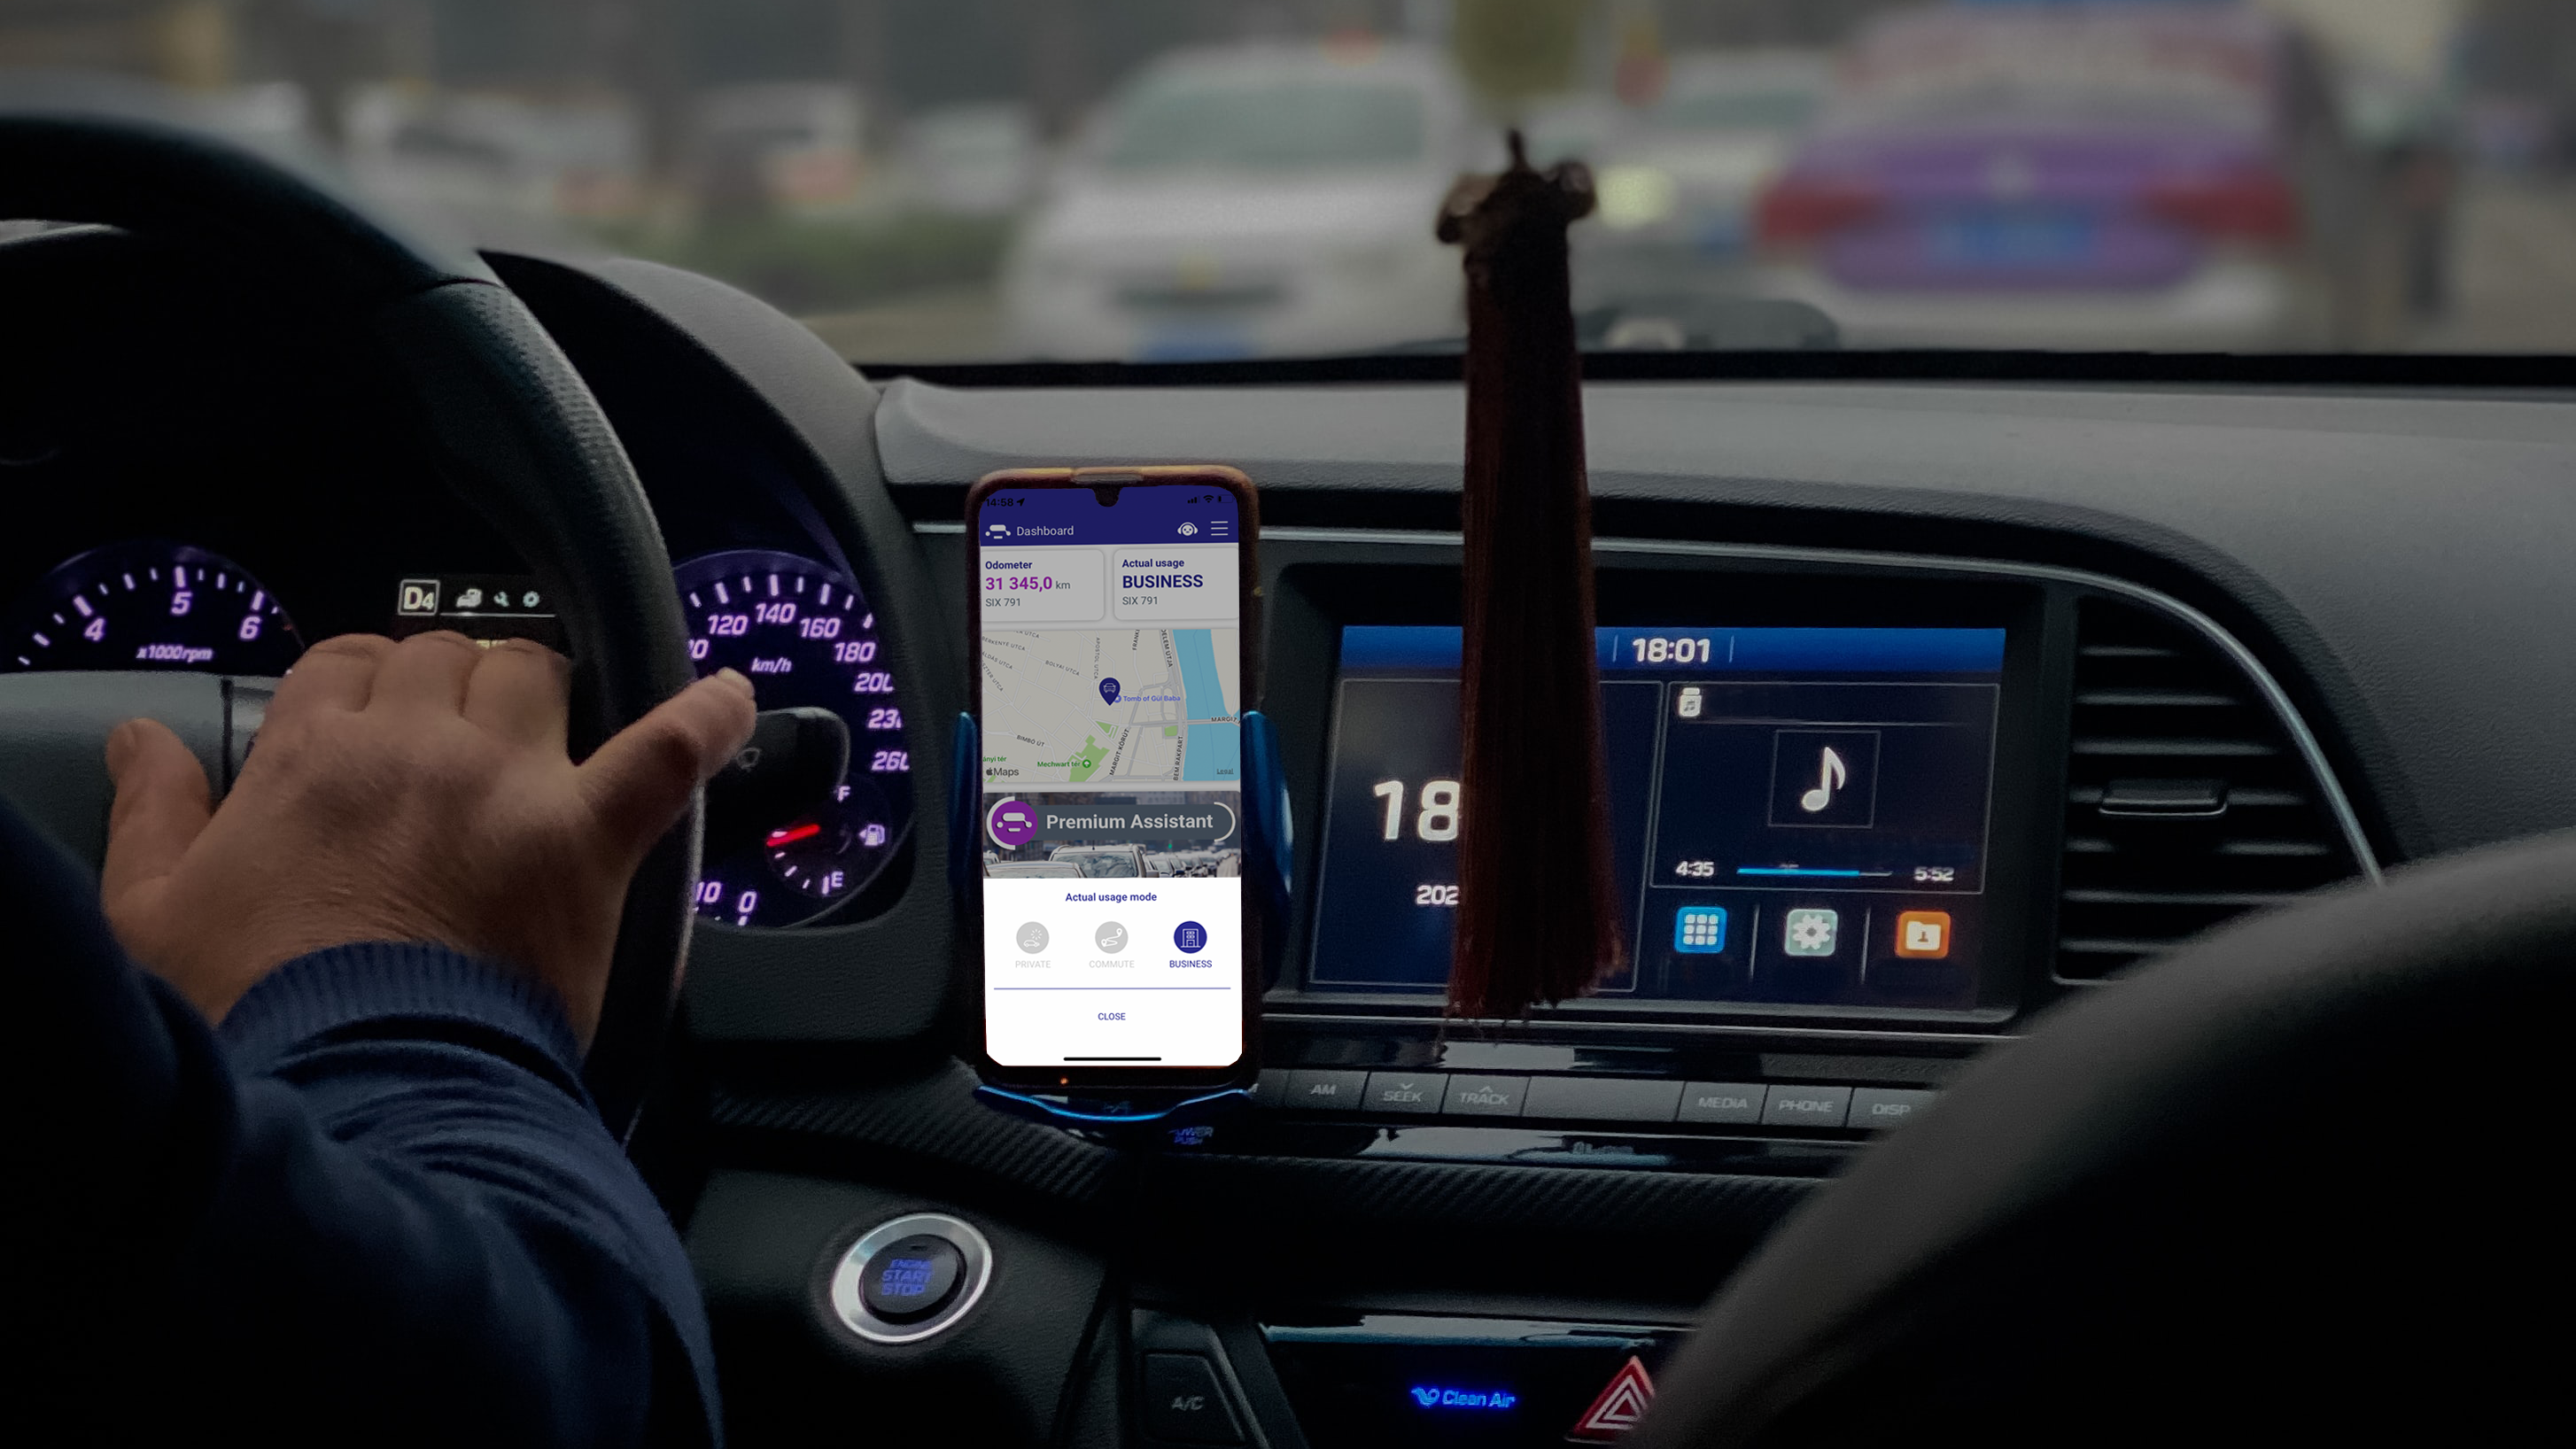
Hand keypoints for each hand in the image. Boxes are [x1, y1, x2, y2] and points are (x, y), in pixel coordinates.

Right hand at [100, 633, 756, 1043]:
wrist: (357, 1089)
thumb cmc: (258, 1016)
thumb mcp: (155, 913)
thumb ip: (154, 814)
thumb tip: (144, 745)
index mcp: (312, 756)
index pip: (346, 663)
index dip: (364, 689)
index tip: (373, 728)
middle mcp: (414, 749)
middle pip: (446, 659)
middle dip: (449, 693)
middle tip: (451, 756)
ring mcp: (508, 787)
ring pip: (536, 672)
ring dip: (537, 695)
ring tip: (537, 743)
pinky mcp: (587, 841)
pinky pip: (667, 751)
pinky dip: (709, 718)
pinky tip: (732, 700)